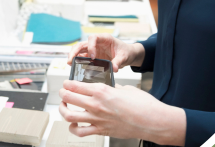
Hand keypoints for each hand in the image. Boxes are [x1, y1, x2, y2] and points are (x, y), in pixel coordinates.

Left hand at [59, 81, 182, 140]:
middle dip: (63, 93)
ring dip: (63, 110)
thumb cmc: (144, 105)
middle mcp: (97, 105)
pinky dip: (73, 128)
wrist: (152, 121)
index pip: (77, 86)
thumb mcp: (128, 89)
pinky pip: (80, 131)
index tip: (67, 83)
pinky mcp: (101, 130)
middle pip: (69, 98)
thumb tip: (110, 89)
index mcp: (103, 91)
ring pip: (69, 115)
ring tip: (64, 106)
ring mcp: (97, 119)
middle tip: (63, 92)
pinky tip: (74, 124)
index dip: (68, 83)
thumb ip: (115, 89)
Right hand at [67, 35, 142, 72]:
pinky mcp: (92, 56)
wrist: (127, 55)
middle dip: (75, 51)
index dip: (90, 46)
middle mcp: (97, 42)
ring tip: (69, 63)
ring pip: (79, 49)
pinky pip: (82, 56)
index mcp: (105, 39)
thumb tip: (114, 68)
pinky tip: (73, 65)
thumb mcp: (124, 56)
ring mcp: (93, 49)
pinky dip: (76, 60)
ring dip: (73, 55)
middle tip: (70, 60)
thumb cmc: (126, 52)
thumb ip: (119, 62)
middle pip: (82, 43)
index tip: (93, 57)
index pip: (93, 37)